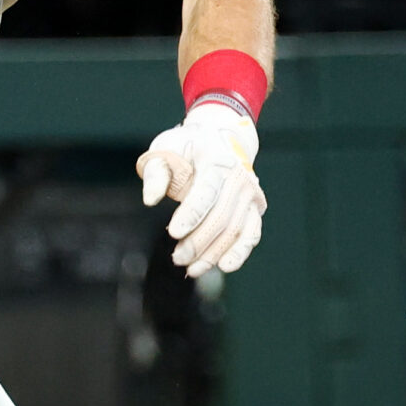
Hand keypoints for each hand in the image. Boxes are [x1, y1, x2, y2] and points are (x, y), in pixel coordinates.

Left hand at [137, 102, 264, 277]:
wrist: (219, 137)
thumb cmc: (187, 147)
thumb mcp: (165, 150)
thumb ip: (156, 174)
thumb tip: (150, 200)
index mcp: (216, 161)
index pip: (206, 192)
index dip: (191, 214)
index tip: (173, 232)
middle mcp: (239, 178)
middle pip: (221, 217)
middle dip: (198, 241)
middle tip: (177, 257)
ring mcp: (250, 194)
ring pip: (235, 230)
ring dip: (214, 253)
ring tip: (192, 268)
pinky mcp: (255, 207)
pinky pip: (252, 233)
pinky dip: (240, 252)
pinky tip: (225, 266)